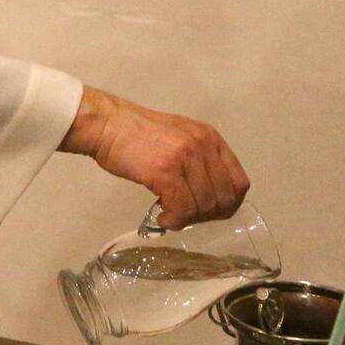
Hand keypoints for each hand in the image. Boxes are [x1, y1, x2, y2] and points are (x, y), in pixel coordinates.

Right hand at [59, 86, 249, 228]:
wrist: (106, 124)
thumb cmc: (136, 133)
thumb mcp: (179, 138)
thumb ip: (198, 161)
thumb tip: (207, 196)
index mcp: (210, 138)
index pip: (239, 183)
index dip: (227, 205)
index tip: (207, 212)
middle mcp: (203, 146)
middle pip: (224, 198)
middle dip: (206, 215)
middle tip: (184, 215)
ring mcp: (185, 158)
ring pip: (203, 206)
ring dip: (187, 218)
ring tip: (169, 214)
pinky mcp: (165, 171)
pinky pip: (182, 208)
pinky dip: (174, 219)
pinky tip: (162, 216)